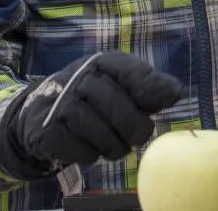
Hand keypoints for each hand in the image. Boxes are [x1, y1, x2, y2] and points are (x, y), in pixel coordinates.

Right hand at [0, 52, 181, 174]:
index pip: (131, 71)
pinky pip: (82, 151)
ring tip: (116, 146)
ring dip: (115, 147)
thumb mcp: (120, 82)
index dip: (152, 88)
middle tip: (140, 137)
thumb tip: (177, 92)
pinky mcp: (48, 130)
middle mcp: (79, 78)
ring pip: (101, 134)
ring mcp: (61, 104)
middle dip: (135, 128)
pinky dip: (91, 156)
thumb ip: (149, 86)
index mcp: (103, 62)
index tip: (170, 100)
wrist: (40, 112)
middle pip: (118, 106)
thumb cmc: (93, 96)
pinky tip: (91, 149)